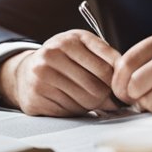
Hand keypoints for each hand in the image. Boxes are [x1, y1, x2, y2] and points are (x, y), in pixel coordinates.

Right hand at [0, 30, 121, 116]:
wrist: (26, 72)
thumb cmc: (62, 59)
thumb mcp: (83, 48)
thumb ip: (106, 59)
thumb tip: (126, 85)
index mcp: (69, 40)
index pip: (106, 68)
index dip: (117, 82)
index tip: (120, 87)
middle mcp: (52, 55)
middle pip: (96, 87)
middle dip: (106, 96)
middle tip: (107, 98)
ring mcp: (42, 76)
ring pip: (85, 101)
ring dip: (92, 104)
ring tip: (88, 97)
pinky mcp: (36, 97)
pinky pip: (70, 111)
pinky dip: (76, 110)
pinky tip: (71, 101)